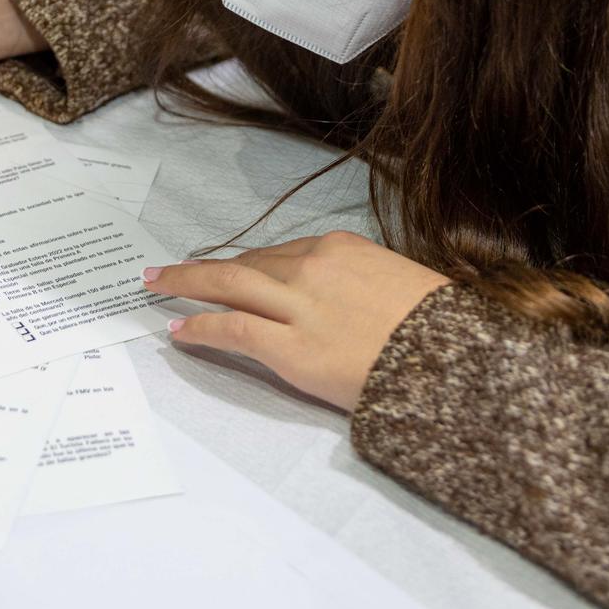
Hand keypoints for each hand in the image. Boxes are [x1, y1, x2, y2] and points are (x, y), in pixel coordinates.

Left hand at [144, 232, 450, 411]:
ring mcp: (298, 306)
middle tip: (169, 270)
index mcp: (344, 248)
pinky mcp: (289, 348)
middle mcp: (314, 267)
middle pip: (248, 264)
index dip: (252, 265)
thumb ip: (368, 284)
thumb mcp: (406, 285)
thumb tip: (353, 302)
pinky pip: (232, 328)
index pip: (284, 254)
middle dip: (206, 268)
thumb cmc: (440, 328)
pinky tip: (180, 330)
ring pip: (228, 285)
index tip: (234, 271)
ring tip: (156, 285)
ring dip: (186, 283)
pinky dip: (200, 326)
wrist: (452, 360)